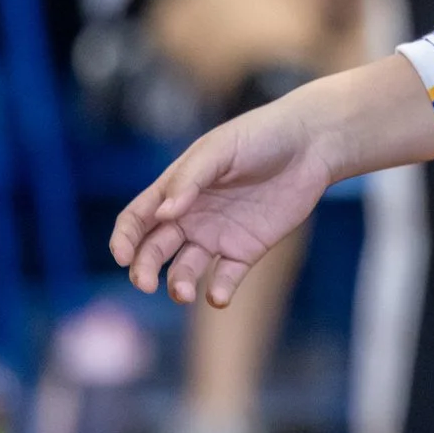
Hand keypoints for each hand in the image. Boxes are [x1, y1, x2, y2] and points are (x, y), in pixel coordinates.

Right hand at [110, 96, 334, 307]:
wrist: (311, 143)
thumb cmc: (260, 136)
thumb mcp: (221, 149)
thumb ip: (191, 179)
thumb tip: (163, 214)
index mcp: (176, 188)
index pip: (138, 218)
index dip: (124, 239)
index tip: (122, 256)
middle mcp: (191, 216)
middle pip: (155, 249)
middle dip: (144, 268)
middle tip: (145, 283)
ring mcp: (217, 235)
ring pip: (185, 269)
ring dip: (179, 284)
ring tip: (183, 293)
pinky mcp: (246, 250)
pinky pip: (225, 278)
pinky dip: (218, 291)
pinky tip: (218, 296)